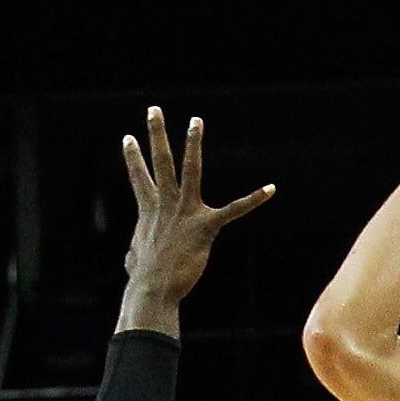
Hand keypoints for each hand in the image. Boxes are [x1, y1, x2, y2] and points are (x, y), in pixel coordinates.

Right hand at [118, 108, 272, 328]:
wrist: (152, 290)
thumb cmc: (144, 278)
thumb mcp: (135, 257)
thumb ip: (138, 248)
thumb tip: (133, 256)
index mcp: (148, 210)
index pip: (138, 177)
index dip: (133, 157)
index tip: (128, 137)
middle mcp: (165, 204)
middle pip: (160, 162)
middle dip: (156, 134)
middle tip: (153, 110)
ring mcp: (185, 212)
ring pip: (190, 169)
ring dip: (193, 144)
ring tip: (195, 121)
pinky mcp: (206, 226)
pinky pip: (234, 210)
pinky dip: (253, 199)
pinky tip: (270, 189)